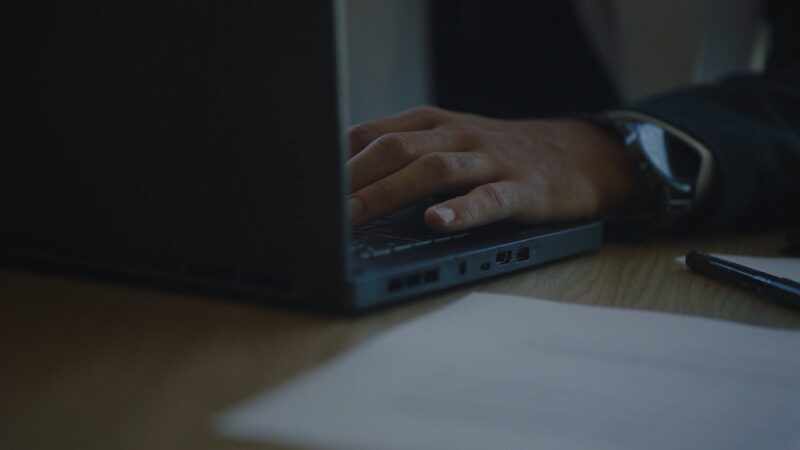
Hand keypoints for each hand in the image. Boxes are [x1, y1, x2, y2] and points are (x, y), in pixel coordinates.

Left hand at [346, 106, 636, 232]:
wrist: (580, 153)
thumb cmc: (500, 154)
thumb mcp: (450, 143)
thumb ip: (406, 154)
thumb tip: (345, 182)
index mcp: (433, 124)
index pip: (373, 133)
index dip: (336, 159)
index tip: (304, 185)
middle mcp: (457, 135)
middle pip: (396, 149)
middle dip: (352, 179)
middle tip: (317, 210)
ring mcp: (491, 159)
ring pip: (434, 170)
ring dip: (390, 193)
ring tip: (356, 217)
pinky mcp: (524, 188)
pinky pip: (490, 197)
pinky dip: (461, 209)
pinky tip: (436, 222)